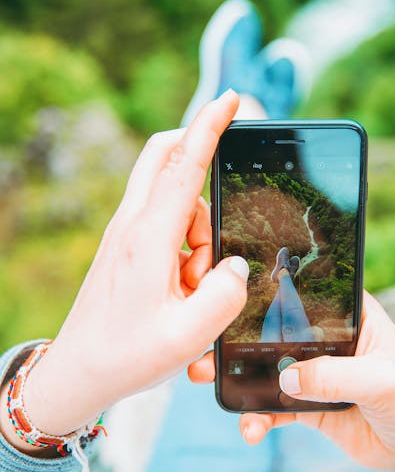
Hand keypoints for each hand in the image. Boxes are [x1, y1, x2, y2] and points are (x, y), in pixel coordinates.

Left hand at [8, 90, 248, 441]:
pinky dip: (185, 238)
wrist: (79, 372)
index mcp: (148, 239)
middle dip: (197, 148)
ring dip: (199, 223)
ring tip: (196, 283)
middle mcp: (132, 225)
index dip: (209, 127)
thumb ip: (227, 295)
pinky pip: (162, 218)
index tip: (230, 99)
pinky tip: (185, 284)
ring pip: (171, 194)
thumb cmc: (129, 355)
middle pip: (162, 155)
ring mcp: (124, 233)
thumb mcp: (190, 335)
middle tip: (227, 174)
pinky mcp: (124, 246)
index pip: (183, 166)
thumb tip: (237, 266)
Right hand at [190, 292, 394, 471]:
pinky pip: (273, 407)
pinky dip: (257, 417)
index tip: (226, 296)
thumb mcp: (383, 381)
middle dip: (237, 339)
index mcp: (350, 314)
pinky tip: (250, 430)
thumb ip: (336, 375)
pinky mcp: (309, 404)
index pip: (304, 294)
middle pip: (274, 331)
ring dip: (236, 376)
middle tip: (203, 345)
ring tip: (207, 382)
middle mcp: (327, 338)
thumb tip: (286, 377)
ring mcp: (316, 371)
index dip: (267, 292)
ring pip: (267, 368)